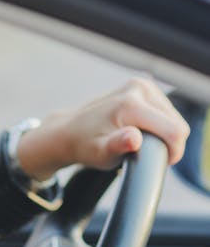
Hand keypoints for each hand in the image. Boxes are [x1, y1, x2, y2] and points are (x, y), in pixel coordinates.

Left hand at [16, 78, 189, 180]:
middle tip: (142, 152)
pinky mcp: (143, 86)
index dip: (173, 151)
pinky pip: (165, 111)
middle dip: (166, 142)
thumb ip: (118, 146)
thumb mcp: (99, 153)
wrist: (69, 131)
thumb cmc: (85, 146)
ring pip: (173, 117)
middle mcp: (138, 88)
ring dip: (163, 133)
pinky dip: (159, 124)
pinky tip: (140, 130)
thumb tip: (133, 139)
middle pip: (177, 123)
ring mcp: (141, 84)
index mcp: (131, 104)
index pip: (174, 131)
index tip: (160, 162)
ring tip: (138, 141)